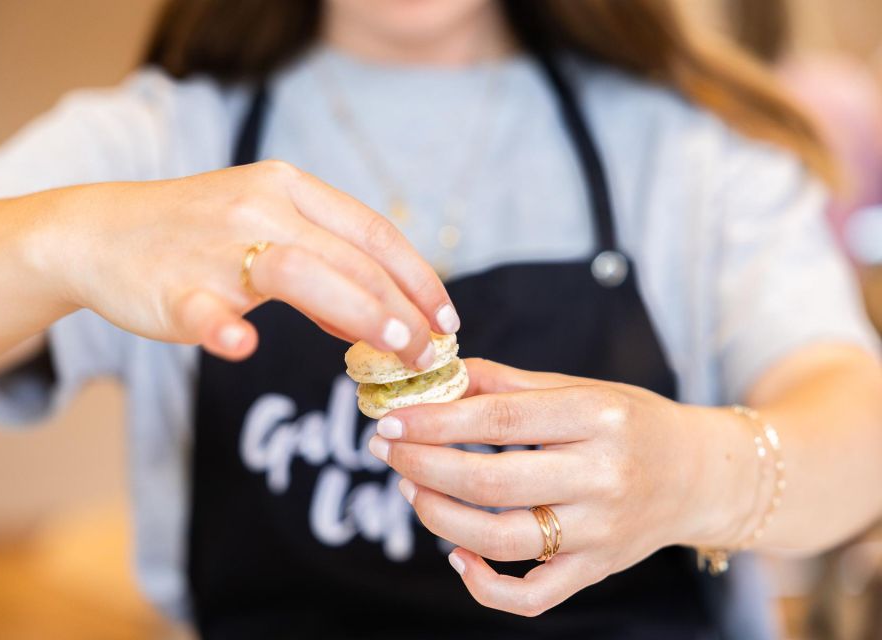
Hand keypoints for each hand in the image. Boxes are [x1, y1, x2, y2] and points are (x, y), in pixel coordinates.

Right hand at [29, 160, 457, 364]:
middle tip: (432, 355)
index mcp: (289, 188)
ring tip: (394, 351)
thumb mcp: (266, 228)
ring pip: (298, 273)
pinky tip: (244, 347)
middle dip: (403, 309)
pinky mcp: (172, 286)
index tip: (447, 320)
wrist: (99, 232)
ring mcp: (215, 246)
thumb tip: (377, 320)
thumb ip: (323, 267)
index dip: (418, 278)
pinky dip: (224, 327)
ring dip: (355, 311)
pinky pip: (203, 306)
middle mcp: (259, 207)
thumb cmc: (197, 236)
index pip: (372, 232)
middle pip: (350, 258)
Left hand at [367, 358, 754, 615]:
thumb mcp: (579, 388)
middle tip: (387, 450)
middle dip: (425, 466)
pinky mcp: (597, 571)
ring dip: (440, 518)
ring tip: (413, 489)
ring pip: (502, 541)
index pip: (501, 419)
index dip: (436, 421)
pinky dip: (484, 585)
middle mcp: (604, 477)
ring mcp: (601, 532)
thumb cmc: (631, 422)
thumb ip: (506, 384)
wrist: (698, 475)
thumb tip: (438, 378)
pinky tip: (457, 555)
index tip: (392, 419)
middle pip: (493, 483)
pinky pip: (532, 596)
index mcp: (599, 418)